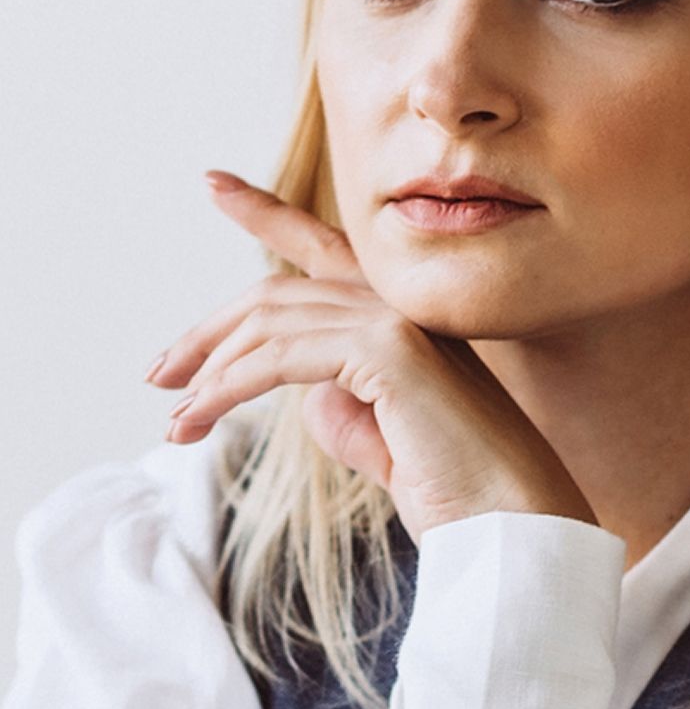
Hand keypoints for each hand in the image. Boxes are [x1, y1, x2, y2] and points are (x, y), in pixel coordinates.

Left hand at [145, 171, 596, 543]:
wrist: (509, 523)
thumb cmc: (456, 491)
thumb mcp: (383, 441)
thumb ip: (346, 406)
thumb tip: (302, 393)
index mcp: (407, 318)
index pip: (325, 248)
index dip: (267, 213)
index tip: (216, 184)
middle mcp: (404, 304)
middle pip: (278, 291)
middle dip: (208, 329)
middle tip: (160, 373)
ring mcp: (401, 320)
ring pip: (273, 321)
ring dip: (210, 370)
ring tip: (176, 419)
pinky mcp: (392, 350)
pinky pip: (283, 356)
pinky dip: (230, 386)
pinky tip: (202, 415)